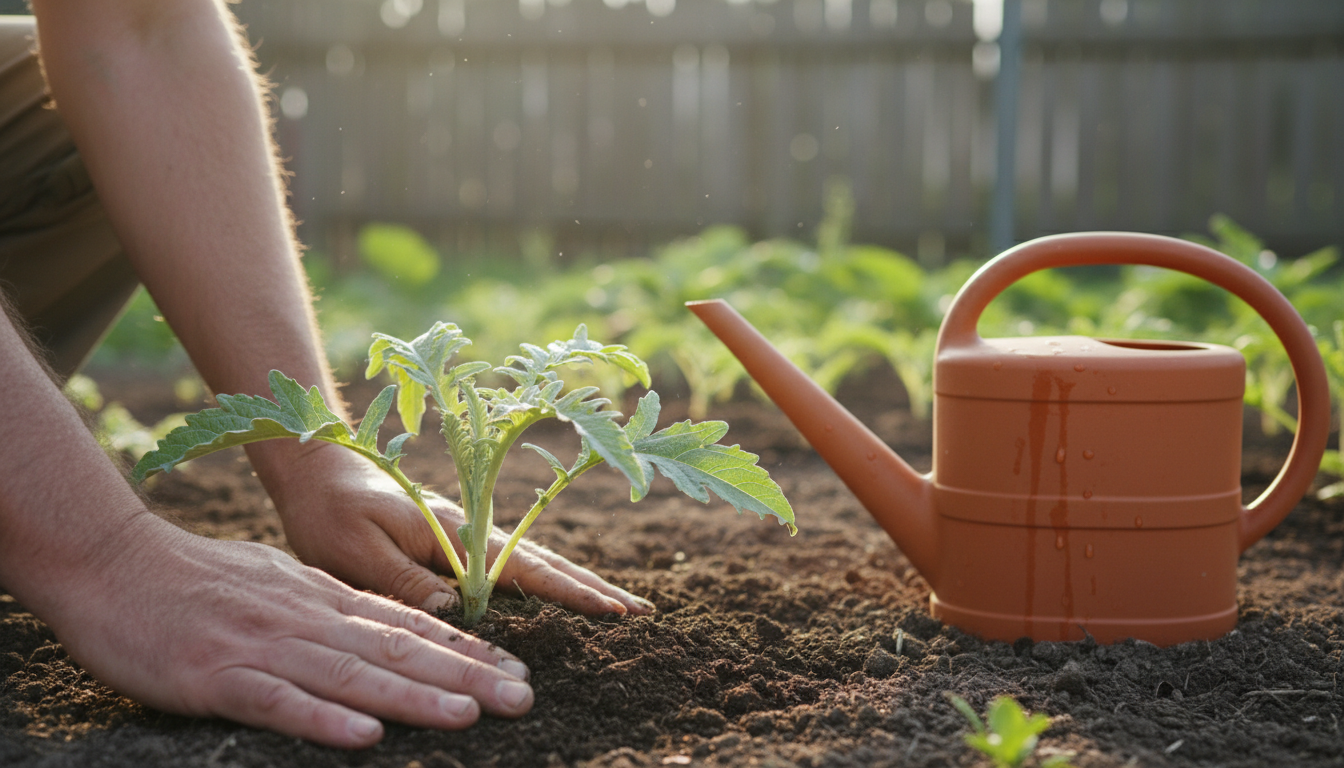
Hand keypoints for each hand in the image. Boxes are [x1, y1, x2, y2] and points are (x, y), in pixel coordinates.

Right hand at [47, 513, 532, 747]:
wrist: (113, 563)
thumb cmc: (198, 577)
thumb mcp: (280, 579)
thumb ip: (330, 602)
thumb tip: (382, 621)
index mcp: (322, 597)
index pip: (408, 623)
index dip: (466, 648)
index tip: (515, 668)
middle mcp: (306, 618)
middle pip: (398, 649)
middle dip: (465, 675)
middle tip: (523, 696)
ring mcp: (264, 647)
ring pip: (352, 674)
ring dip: (414, 696)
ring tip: (470, 713)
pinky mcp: (216, 677)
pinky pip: (277, 702)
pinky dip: (322, 720)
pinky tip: (365, 739)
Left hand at [261, 442, 653, 615]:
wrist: (317, 469)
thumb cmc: (329, 511)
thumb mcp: (354, 552)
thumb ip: (405, 583)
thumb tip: (458, 613)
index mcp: (454, 533)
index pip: (523, 569)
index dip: (570, 592)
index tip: (613, 609)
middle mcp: (471, 531)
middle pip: (544, 563)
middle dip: (592, 587)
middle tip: (640, 611)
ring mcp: (467, 534)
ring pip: (533, 562)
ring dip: (576, 582)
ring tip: (616, 603)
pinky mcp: (456, 540)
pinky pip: (511, 564)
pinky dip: (546, 577)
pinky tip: (558, 590)